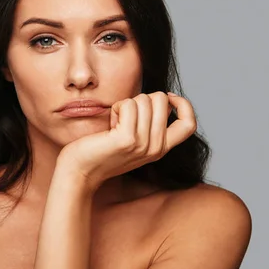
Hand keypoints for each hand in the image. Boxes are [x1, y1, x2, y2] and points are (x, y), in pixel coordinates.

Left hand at [57, 92, 196, 191]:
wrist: (80, 171)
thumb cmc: (102, 150)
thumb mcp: (135, 139)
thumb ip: (151, 123)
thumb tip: (163, 97)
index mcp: (161, 148)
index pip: (189, 123)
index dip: (182, 104)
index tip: (167, 98)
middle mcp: (156, 148)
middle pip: (161, 100)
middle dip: (141, 99)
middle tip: (126, 118)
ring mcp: (143, 144)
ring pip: (144, 99)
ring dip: (126, 104)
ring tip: (116, 122)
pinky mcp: (126, 139)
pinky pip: (128, 104)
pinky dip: (117, 107)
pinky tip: (110, 124)